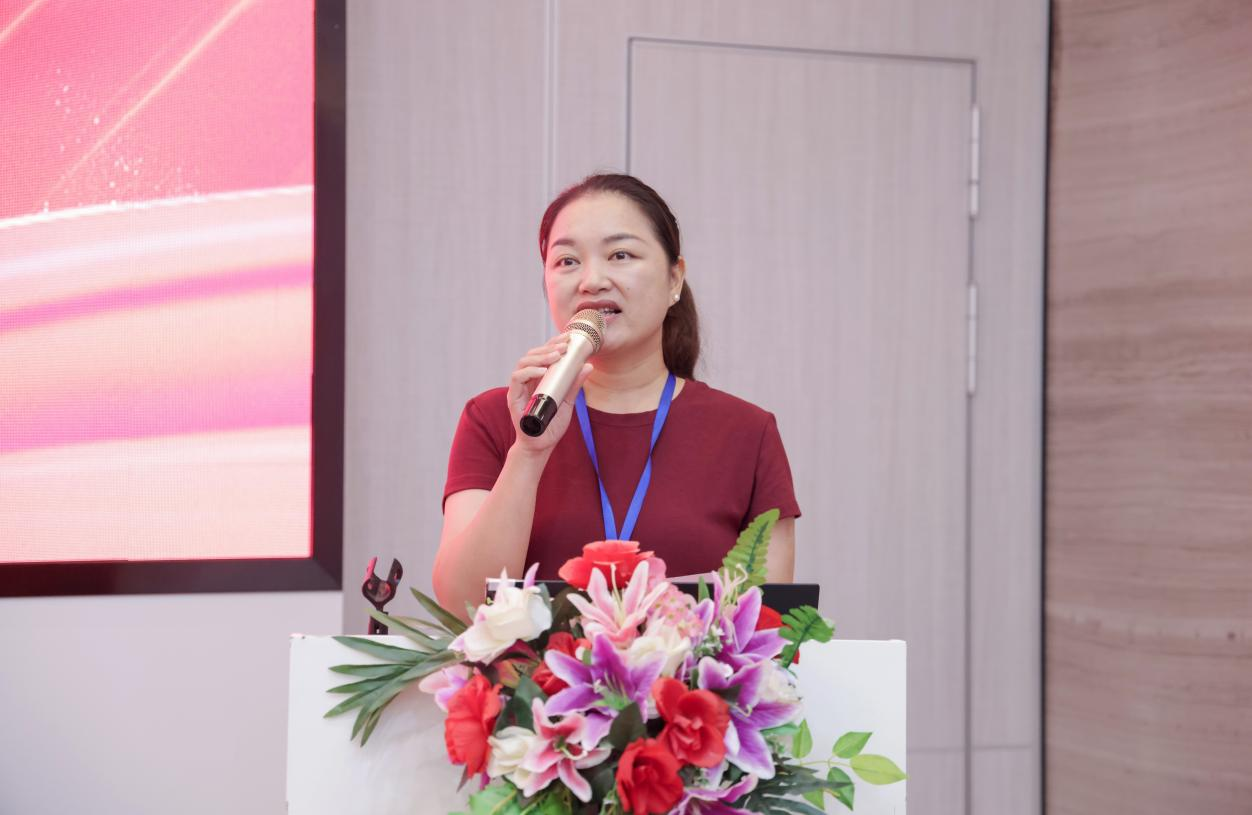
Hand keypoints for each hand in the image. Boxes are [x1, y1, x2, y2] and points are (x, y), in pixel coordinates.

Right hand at [506, 333, 593, 455]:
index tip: (570, 338)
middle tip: (565, 346)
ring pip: (524, 362)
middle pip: (534, 354)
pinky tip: (542, 370)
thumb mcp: (568, 402)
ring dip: (540, 356)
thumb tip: (588, 365)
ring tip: (555, 355)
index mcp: (540, 378)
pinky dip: (529, 371)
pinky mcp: (513, 397)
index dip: (555, 343)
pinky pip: (517, 378)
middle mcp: (528, 379)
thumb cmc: (552, 425)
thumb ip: (575, 385)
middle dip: (549, 346)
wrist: (541, 446)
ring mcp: (519, 387)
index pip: (545, 354)